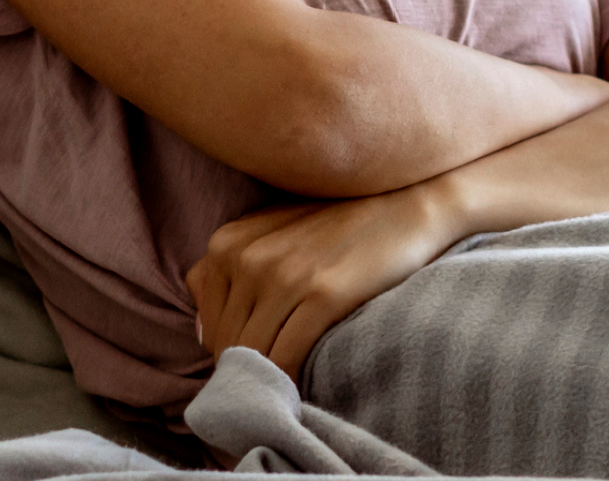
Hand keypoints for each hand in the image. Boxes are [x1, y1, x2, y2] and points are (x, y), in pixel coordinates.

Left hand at [185, 183, 464, 379]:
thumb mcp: (272, 233)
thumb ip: (233, 272)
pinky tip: (301, 393)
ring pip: (253, 355)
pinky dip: (289, 382)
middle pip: (227, 343)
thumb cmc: (341, 225)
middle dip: (242, 377)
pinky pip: (286, 357)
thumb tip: (202, 332)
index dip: (227, 357)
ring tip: (278, 403)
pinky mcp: (322, 294)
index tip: (249, 377)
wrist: (406, 205)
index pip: (209, 324)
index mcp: (226, 244)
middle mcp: (245, 257)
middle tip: (262, 400)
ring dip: (263, 386)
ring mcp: (282, 275)